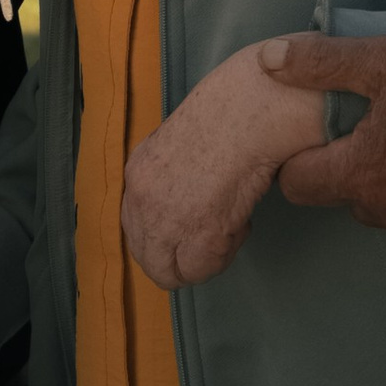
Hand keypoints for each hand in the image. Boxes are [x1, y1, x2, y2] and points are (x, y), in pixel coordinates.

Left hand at [121, 39, 327, 288]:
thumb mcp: (181, 143)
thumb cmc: (232, 114)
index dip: (165, 233)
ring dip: (201, 259)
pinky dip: (224, 255)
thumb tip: (184, 202)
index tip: (193, 223)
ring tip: (229, 226)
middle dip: (179, 255)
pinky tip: (240, 224)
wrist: (251, 112)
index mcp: (138, 171)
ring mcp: (164, 221)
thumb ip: (171, 176)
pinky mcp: (197, 236)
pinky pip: (200, 272)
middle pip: (146, 256)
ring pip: (169, 272)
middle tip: (212, 235)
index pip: (135, 225)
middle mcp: (141, 198)